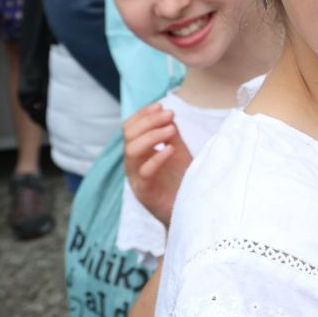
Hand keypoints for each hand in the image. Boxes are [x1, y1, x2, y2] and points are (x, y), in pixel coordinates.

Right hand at [122, 103, 194, 225]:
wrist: (189, 211)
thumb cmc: (182, 181)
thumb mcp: (178, 152)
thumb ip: (171, 135)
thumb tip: (168, 115)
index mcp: (139, 152)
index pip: (130, 127)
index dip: (142, 114)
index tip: (160, 105)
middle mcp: (133, 163)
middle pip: (128, 135)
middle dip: (148, 121)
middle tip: (169, 114)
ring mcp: (136, 178)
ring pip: (131, 151)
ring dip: (151, 135)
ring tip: (171, 129)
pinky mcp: (144, 193)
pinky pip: (144, 172)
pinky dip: (157, 158)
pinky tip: (171, 149)